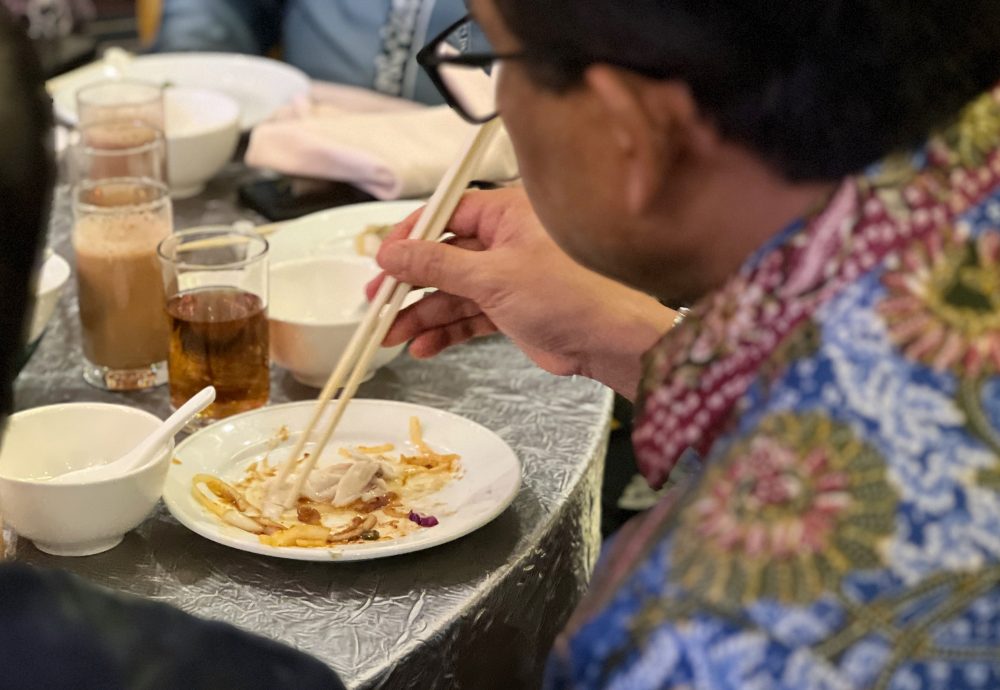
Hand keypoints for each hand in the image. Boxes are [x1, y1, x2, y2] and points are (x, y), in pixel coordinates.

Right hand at [369, 188, 675, 397]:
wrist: (610, 341)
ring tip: (390, 335)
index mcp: (506, 214)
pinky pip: (468, 316)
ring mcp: (507, 278)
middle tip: (376, 302)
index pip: (446, 215)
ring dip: (421, 314)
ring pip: (452, 292)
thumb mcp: (493, 276)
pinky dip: (445, 331)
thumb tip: (390, 254)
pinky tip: (422, 346)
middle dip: (409, 283)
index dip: (410, 237)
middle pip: (443, 257)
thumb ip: (437, 265)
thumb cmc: (568, 293)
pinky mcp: (511, 311)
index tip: (382, 260)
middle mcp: (505, 241)